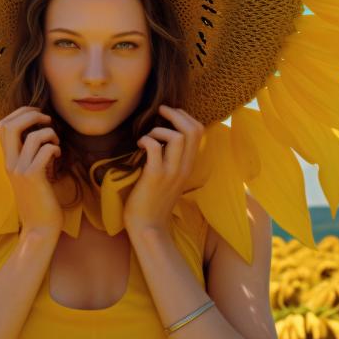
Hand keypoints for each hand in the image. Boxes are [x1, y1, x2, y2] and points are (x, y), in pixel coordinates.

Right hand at [0, 106, 63, 237]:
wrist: (39, 228)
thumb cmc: (39, 201)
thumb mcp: (30, 174)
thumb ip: (30, 156)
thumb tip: (40, 134)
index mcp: (8, 160)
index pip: (3, 125)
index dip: (20, 113)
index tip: (37, 116)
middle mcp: (10, 163)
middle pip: (9, 125)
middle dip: (30, 114)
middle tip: (47, 120)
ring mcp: (19, 170)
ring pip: (32, 137)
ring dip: (49, 133)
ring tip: (56, 143)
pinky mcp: (33, 178)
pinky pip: (45, 150)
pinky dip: (55, 148)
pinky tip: (58, 157)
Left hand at [123, 105, 203, 232]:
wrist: (148, 226)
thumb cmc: (153, 201)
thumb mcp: (170, 178)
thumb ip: (172, 159)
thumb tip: (162, 137)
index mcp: (188, 166)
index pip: (199, 131)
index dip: (185, 117)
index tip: (170, 114)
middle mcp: (184, 167)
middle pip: (192, 129)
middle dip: (176, 114)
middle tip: (161, 112)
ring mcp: (171, 172)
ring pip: (177, 136)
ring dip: (159, 129)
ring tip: (148, 137)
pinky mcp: (155, 177)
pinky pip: (154, 148)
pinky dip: (146, 140)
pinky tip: (139, 146)